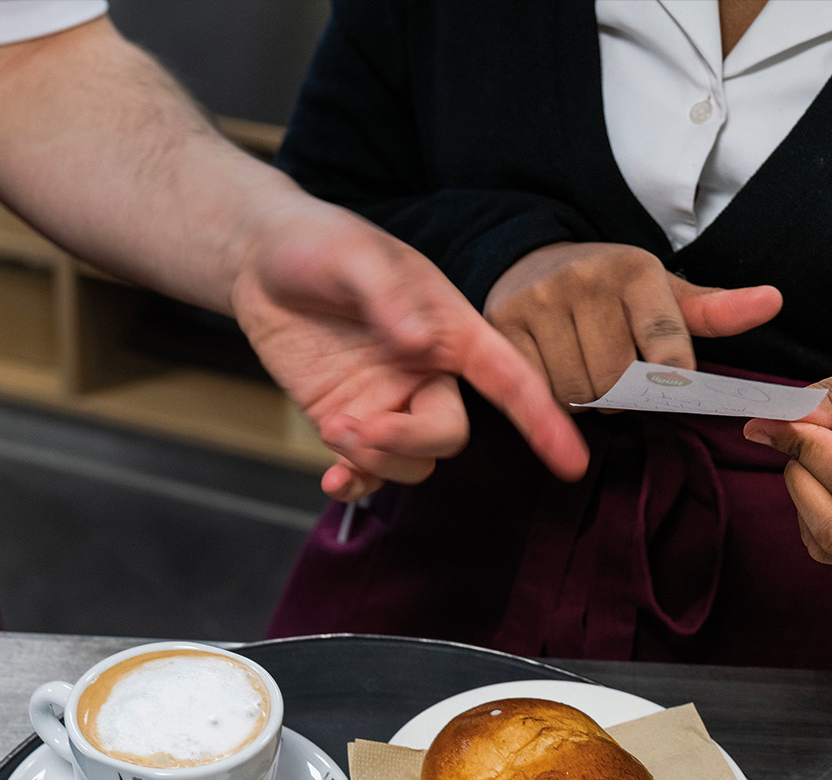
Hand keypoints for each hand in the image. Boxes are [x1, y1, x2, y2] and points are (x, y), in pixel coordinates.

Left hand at [231, 199, 589, 500]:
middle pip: (449, 434)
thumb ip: (388, 298)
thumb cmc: (318, 244)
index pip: (508, 379)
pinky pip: (368, 470)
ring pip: (412, 460)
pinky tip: (332, 482)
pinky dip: (355, 484)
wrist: (259, 261)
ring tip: (335, 430)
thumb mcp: (355, 258)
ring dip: (376, 460)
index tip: (572, 462)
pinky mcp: (346, 419)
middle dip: (410, 440)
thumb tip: (419, 343)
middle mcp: (426, 373)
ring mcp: (386, 401)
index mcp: (450, 329)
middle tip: (356, 424)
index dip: (543, 420)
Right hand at [484, 242, 781, 404]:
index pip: (666, 345)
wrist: (530, 261)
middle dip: (622, 394)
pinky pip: (537, 390)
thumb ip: (713, 311)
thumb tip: (773, 302)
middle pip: (617, 380)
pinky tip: (554, 374)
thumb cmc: (610, 290)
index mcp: (635, 269)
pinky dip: (551, 398)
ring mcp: (540, 300)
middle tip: (617, 378)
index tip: (668, 383)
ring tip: (584, 373)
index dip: (670, 379)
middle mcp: (585, 278)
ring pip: (577, 392)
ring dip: (585, 400)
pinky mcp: (503, 324)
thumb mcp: (663, 293)